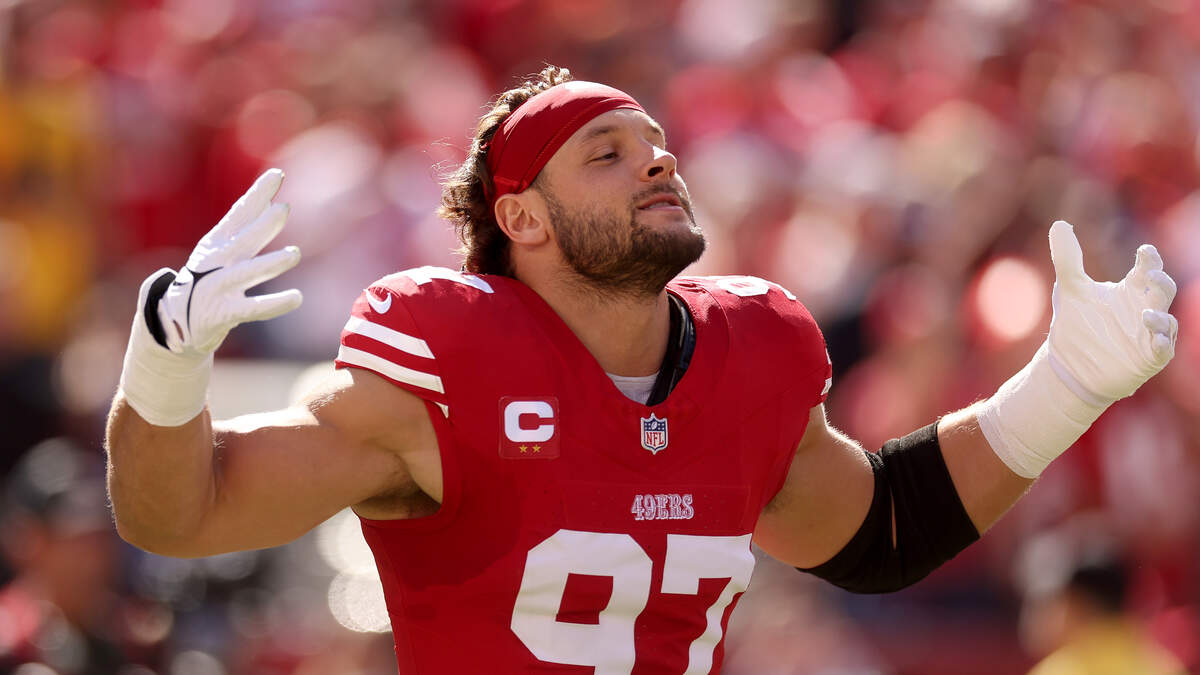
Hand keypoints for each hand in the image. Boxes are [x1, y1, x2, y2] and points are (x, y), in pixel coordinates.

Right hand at [154, 169, 302, 357]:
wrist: (174, 322)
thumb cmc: (207, 281)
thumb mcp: (221, 252)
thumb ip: (247, 229)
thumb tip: (273, 202)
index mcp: (216, 244)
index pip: (239, 214)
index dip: (258, 194)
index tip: (278, 175)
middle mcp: (216, 262)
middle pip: (243, 240)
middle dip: (262, 224)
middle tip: (283, 209)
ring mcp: (217, 287)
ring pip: (246, 273)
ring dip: (270, 263)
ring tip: (295, 254)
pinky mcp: (222, 313)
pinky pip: (253, 308)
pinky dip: (275, 304)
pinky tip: (297, 298)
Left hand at [1046, 220, 1177, 402]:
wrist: (1069, 365)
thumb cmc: (1077, 324)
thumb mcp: (1070, 289)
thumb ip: (1066, 258)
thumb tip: (1059, 224)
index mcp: (1130, 290)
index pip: (1147, 268)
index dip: (1150, 259)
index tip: (1144, 252)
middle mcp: (1144, 309)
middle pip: (1164, 290)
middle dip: (1161, 281)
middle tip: (1150, 275)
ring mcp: (1149, 334)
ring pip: (1168, 321)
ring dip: (1160, 318)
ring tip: (1144, 316)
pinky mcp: (1148, 357)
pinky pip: (1163, 349)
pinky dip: (1162, 343)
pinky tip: (1155, 340)